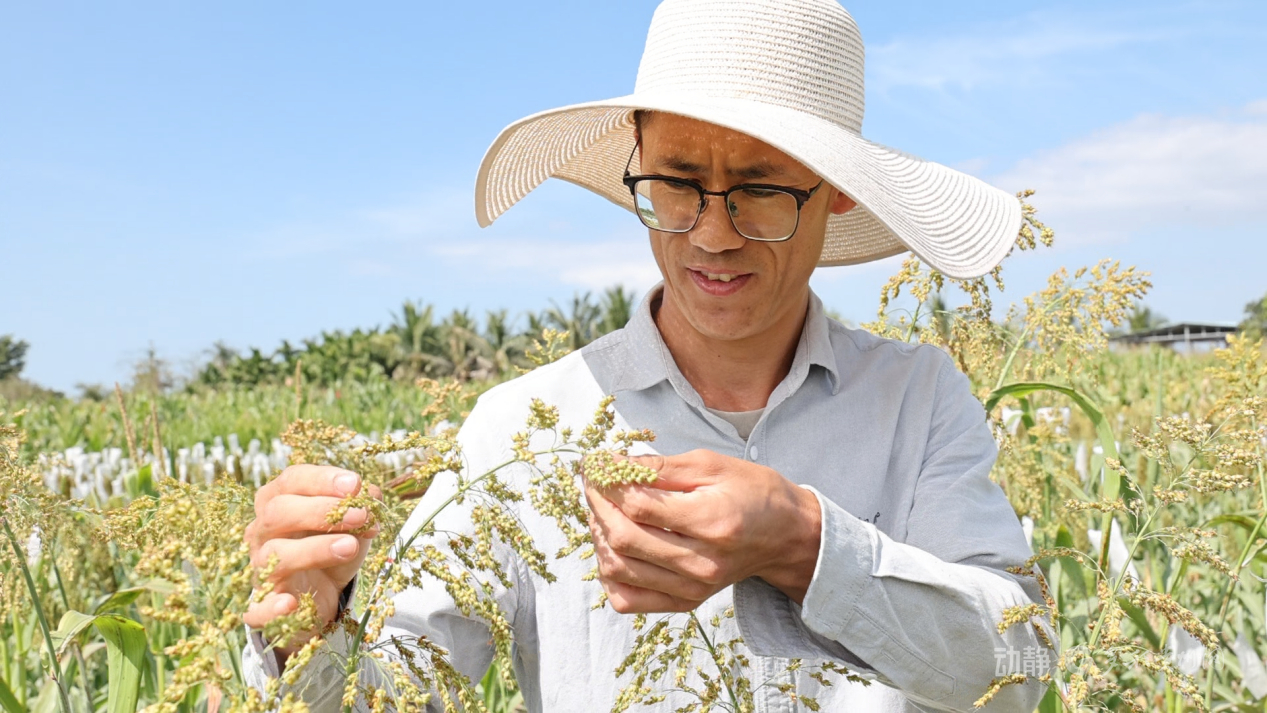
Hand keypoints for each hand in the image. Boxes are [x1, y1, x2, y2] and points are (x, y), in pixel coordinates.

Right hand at [243, 465, 380, 655]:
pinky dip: (271, 608)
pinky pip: (256, 609)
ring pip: (275, 554)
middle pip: (278, 512)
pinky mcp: (262, 608)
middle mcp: (263, 534)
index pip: (291, 481)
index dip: (322, 480)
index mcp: (279, 504)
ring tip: (350, 546)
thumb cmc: (332, 551)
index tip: (354, 484)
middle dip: (321, 510)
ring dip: (314, 548)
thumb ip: (362, 508)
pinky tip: (291, 604)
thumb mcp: (353, 528)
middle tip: (360, 515)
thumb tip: (372, 493)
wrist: (320, 598)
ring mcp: (260, 570)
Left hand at [584, 449, 820, 613]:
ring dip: (598, 534)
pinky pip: (627, 599)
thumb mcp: (711, 465)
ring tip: (602, 509)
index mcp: (711, 522)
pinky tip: (613, 546)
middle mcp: (701, 562)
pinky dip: (609, 573)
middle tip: (594, 483)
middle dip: (597, 505)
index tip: (596, 464)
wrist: (786, 536)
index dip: (608, 482)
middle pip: (623, 537)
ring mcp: (692, 589)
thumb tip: (609, 464)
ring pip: (619, 568)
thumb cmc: (753, 492)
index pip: (638, 505)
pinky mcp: (685, 603)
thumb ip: (659, 468)